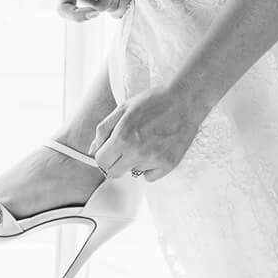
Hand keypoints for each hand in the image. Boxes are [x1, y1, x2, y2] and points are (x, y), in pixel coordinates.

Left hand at [91, 86, 210, 181]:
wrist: (185, 100)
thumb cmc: (154, 101)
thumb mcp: (123, 108)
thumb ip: (104, 129)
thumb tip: (92, 149)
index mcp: (122, 137)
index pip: (101, 162)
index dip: (103, 155)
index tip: (109, 150)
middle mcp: (136, 152)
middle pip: (114, 173)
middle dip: (115, 163)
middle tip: (125, 149)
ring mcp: (153, 160)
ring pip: (133, 173)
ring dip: (135, 162)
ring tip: (146, 142)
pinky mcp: (168, 164)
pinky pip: (150, 176)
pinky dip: (150, 167)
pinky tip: (156, 150)